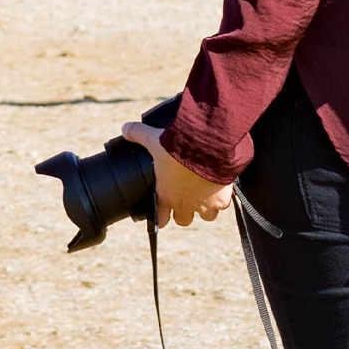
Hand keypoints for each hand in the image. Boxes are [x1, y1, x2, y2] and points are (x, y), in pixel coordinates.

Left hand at [120, 122, 234, 228]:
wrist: (206, 148)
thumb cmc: (178, 146)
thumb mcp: (154, 139)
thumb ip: (138, 134)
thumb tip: (124, 128)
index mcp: (166, 194)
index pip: (160, 217)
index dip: (161, 217)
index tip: (163, 215)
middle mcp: (185, 204)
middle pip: (184, 220)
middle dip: (185, 212)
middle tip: (187, 199)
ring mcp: (204, 204)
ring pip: (207, 216)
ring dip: (206, 208)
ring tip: (208, 195)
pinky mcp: (222, 198)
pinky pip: (224, 204)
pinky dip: (224, 197)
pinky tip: (224, 188)